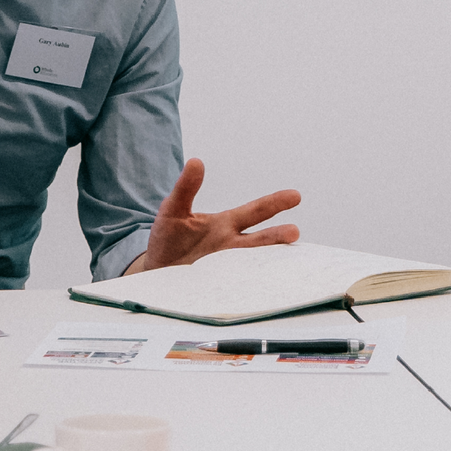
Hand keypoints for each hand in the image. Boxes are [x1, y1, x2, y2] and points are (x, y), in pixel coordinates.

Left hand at [131, 163, 300, 270]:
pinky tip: (253, 288)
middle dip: (275, 236)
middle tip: (294, 232)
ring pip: (250, 265)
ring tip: (280, 262)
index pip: (255, 212)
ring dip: (263, 264)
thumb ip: (186, 188)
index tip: (295, 196)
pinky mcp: (215, 287)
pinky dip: (245, 286)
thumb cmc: (169, 237)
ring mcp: (225, 269)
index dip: (274, 203)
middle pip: (259, 241)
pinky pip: (232, 287)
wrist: (155, 270)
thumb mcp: (174, 209)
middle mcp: (231, 247)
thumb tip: (195, 162)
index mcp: (226, 226)